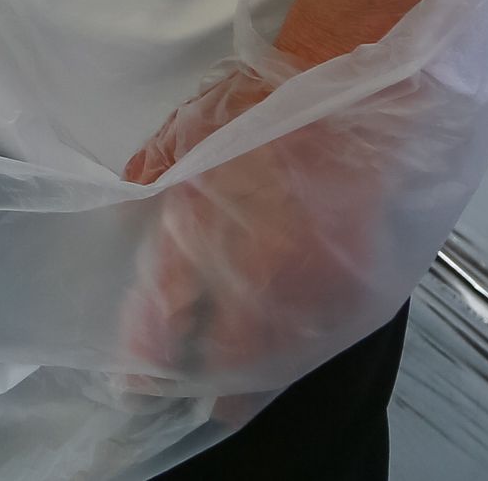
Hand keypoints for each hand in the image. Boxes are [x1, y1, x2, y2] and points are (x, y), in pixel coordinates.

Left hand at [117, 50, 371, 387]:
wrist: (358, 88)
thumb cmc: (266, 98)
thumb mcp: (190, 123)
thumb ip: (155, 169)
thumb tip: (129, 203)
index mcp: (202, 224)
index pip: (165, 309)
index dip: (148, 350)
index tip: (133, 379)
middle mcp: (254, 268)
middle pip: (221, 351)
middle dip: (199, 379)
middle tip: (183, 398)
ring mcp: (311, 283)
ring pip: (275, 357)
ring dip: (249, 379)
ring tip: (229, 399)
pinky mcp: (357, 284)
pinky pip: (320, 338)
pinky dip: (298, 354)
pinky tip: (282, 363)